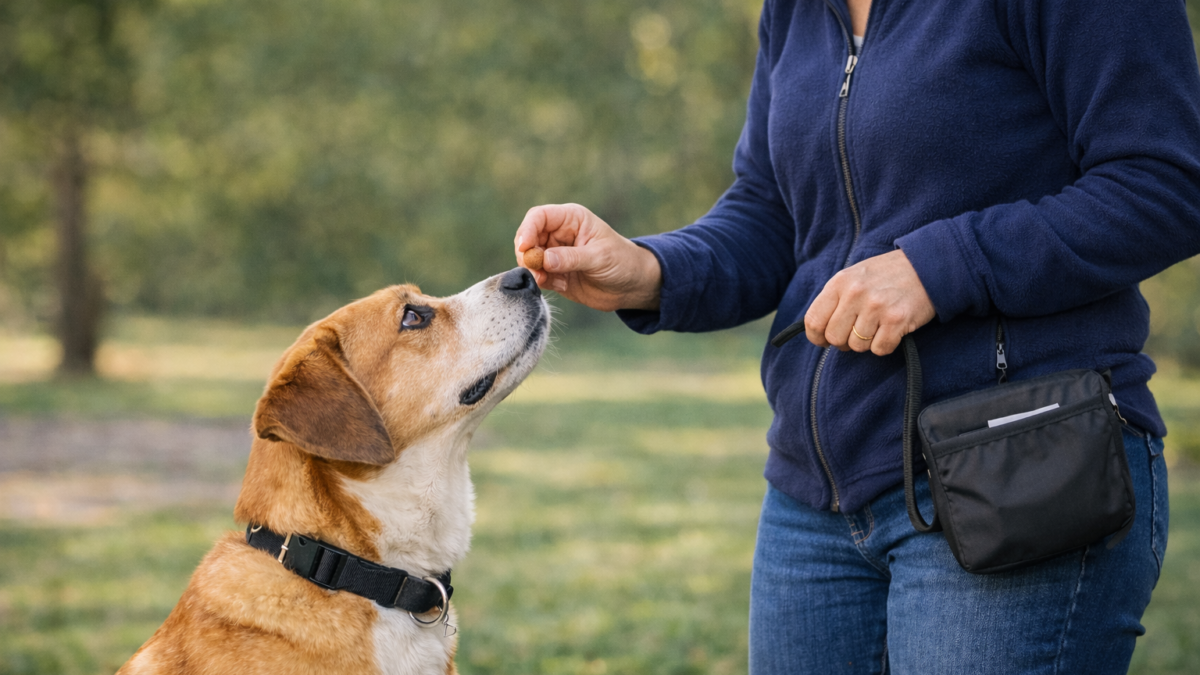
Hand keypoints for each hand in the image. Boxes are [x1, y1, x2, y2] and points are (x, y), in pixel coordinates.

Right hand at [514, 204, 661, 311]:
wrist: (632, 286)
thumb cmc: (622, 262)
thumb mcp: (599, 257)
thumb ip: (571, 258)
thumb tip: (543, 260)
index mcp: (571, 219)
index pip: (538, 217)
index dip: (527, 230)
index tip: (524, 248)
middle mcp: (559, 234)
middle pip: (528, 238)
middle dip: (527, 255)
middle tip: (536, 270)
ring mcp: (555, 254)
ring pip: (529, 258)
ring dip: (534, 271)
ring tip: (550, 281)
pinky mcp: (555, 273)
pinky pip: (538, 276)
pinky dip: (543, 282)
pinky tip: (563, 286)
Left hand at [804, 249, 935, 355]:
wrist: (926, 266)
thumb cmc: (886, 275)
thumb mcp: (854, 277)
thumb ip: (835, 299)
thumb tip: (819, 331)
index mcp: (839, 282)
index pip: (813, 321)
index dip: (817, 337)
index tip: (824, 341)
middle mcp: (855, 293)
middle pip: (834, 338)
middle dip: (844, 342)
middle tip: (857, 333)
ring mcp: (876, 307)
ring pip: (857, 346)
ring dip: (867, 342)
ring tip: (878, 325)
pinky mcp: (896, 320)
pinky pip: (879, 349)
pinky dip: (885, 345)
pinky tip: (891, 330)